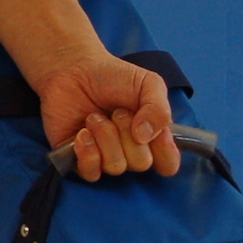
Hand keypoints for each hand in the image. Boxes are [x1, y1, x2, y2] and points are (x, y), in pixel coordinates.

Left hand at [34, 56, 180, 183]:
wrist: (74, 70)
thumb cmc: (112, 77)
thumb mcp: (147, 83)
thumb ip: (159, 109)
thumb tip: (145, 137)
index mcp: (152, 136)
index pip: (168, 164)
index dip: (163, 151)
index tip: (150, 127)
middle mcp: (130, 151)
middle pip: (141, 163)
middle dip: (128, 133)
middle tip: (116, 111)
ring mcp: (104, 157)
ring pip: (116, 166)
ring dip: (105, 136)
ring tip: (94, 117)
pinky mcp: (79, 160)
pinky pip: (91, 172)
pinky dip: (87, 151)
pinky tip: (82, 133)